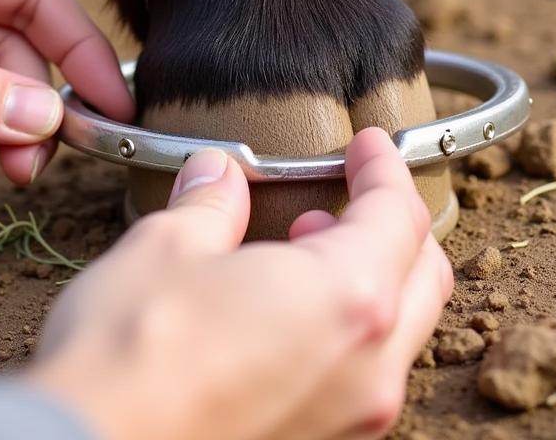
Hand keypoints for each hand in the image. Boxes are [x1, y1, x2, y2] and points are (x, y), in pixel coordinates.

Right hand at [30, 128, 452, 439]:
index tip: (366, 144)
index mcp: (346, 298)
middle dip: (393, 224)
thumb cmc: (132, 350)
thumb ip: (209, 204)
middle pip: (423, 277)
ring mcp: (350, 419)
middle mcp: (369, 367)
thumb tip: (217, 174)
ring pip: (399, 333)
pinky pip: (362, 376)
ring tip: (305, 246)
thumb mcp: (168, 245)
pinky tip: (283, 312)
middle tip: (344, 191)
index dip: (384, 169)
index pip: (398, 216)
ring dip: (371, 278)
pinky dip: (347, 329)